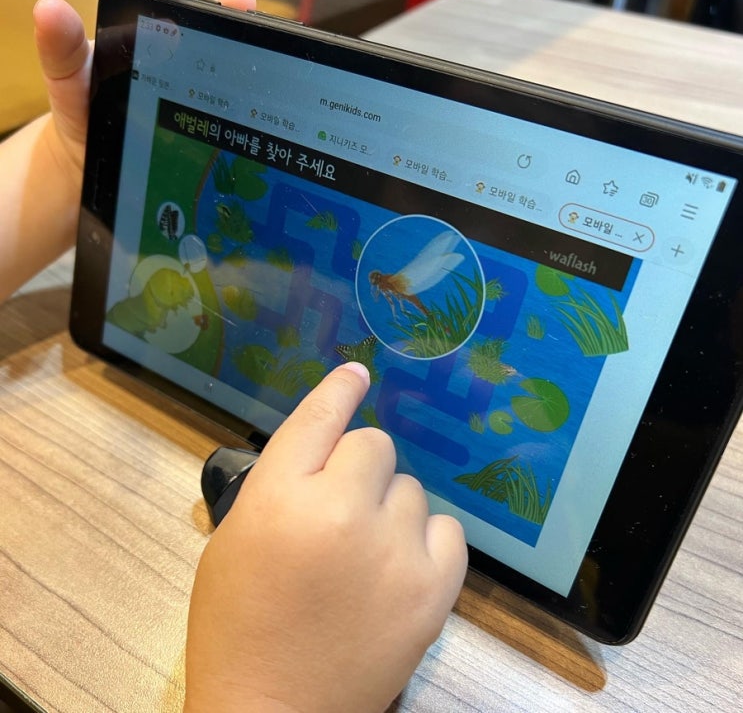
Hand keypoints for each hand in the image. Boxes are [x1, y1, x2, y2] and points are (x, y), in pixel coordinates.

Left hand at [0, 0, 256, 302]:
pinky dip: (250, 154)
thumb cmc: (84, 118)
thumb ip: (62, 51)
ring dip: (261, 109)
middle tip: (271, 56)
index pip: (204, 27)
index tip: (242, 2)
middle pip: (235, 67)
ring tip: (277, 110)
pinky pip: (234, 152)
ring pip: (241, 109)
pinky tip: (263, 158)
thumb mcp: (71, 83)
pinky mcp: (210, 158)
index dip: (226, 13)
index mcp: (169, 55)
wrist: (88, 176)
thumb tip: (49, 10)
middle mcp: (197, 84)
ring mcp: (207, 121)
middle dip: (256, 60)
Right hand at [184, 363, 467, 712]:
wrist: (276, 711)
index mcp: (278, 499)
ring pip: (410, 487)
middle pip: (375, 444)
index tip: (356, 373)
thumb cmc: (240, 623)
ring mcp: (393, 550)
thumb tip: (328, 442)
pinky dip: (424, 540)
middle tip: (340, 509)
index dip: (339, 390)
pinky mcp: (433, 588)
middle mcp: (340, 512)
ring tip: (364, 553)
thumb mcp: (235, 538)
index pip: (319, 418)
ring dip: (388, 507)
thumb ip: (280, 482)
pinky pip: (447, 528)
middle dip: (356, 468)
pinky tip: (398, 567)